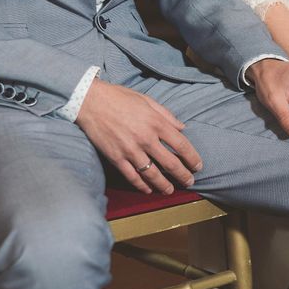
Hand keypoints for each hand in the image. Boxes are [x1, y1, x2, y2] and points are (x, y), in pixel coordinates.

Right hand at [76, 79, 201, 193]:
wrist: (90, 101)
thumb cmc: (120, 98)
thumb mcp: (147, 101)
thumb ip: (167, 115)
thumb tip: (182, 128)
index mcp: (156, 123)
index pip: (181, 145)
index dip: (192, 158)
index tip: (198, 166)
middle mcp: (146, 138)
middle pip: (170, 163)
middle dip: (183, 175)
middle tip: (190, 182)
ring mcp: (130, 150)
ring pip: (152, 174)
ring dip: (164, 185)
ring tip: (171, 190)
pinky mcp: (116, 157)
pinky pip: (132, 176)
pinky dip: (141, 185)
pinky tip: (149, 189)